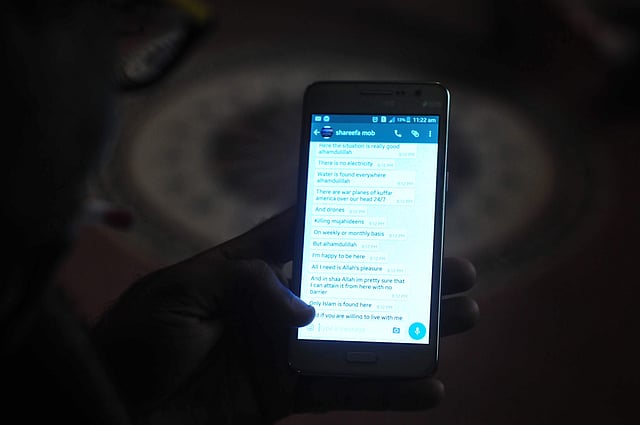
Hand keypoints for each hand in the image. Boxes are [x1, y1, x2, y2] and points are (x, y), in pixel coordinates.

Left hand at [92, 207, 477, 423]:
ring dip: (413, 328)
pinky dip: (388, 390)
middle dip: (404, 275)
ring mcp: (284, 351)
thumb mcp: (181, 293)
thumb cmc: (133, 345)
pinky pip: (345, 391)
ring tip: (462, 316)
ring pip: (361, 336)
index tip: (393, 199)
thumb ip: (247, 283)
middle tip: (453, 266)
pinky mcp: (285, 395)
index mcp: (245, 271)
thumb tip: (305, 305)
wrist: (109, 413)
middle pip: (351, 285)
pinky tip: (431, 386)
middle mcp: (273, 307)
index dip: (347, 215)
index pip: (306, 234)